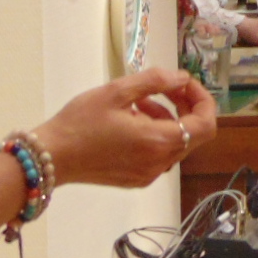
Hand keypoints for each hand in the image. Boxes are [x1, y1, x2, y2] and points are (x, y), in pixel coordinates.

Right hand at [34, 68, 215, 187]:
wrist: (51, 157)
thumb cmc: (80, 122)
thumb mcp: (116, 91)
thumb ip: (155, 81)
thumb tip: (182, 78)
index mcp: (158, 142)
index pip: (205, 124)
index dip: (202, 99)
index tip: (184, 83)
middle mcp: (159, 163)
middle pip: (193, 134)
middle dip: (184, 106)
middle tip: (164, 88)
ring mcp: (148, 175)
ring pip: (175, 143)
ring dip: (167, 119)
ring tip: (139, 103)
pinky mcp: (136, 180)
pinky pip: (159, 155)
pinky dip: (155, 135)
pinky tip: (130, 122)